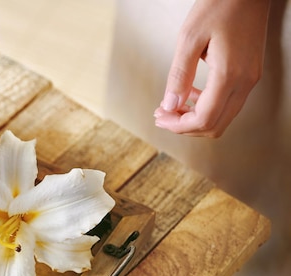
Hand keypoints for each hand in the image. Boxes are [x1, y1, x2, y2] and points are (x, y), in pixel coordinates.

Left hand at [154, 0, 270, 136]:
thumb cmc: (220, 5)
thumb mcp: (189, 38)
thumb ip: (179, 75)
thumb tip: (170, 105)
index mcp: (230, 75)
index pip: (204, 119)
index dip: (178, 125)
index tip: (160, 117)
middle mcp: (245, 82)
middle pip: (215, 126)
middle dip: (185, 127)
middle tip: (163, 116)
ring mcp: (250, 79)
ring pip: (222, 118)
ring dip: (196, 119)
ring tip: (172, 107)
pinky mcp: (249, 74)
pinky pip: (228, 103)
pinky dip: (207, 107)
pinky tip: (191, 95)